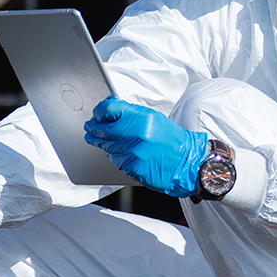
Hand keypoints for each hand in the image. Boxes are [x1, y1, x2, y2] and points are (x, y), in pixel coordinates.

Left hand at [83, 97, 208, 197]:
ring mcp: (135, 152)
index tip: (96, 113)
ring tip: (98, 139)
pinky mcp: (133, 167)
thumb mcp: (154, 118)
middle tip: (89, 127)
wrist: (187, 162)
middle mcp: (139, 134)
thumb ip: (131, 113)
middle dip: (93, 128)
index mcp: (144, 118)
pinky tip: (116, 151)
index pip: (111, 110)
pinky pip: (115, 160)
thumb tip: (109, 108)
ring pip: (108, 146)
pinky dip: (113, 155)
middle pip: (104, 129)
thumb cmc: (171, 140)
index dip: (99, 111)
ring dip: (101, 142)